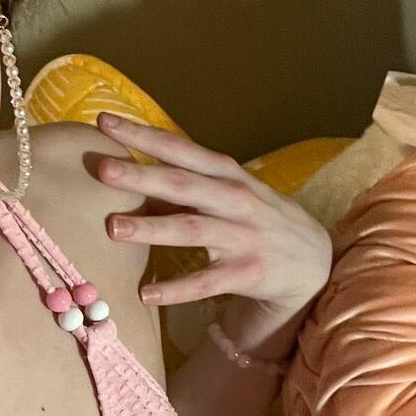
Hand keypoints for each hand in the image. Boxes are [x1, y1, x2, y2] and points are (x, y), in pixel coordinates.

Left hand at [94, 111, 331, 317]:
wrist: (313, 261)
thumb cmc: (257, 220)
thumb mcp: (228, 194)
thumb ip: (185, 187)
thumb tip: (131, 180)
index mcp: (227, 175)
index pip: (181, 150)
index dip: (144, 135)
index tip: (105, 122)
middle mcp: (235, 201)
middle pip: (183, 184)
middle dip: (143, 175)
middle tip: (102, 169)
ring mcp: (242, 237)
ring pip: (191, 230)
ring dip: (152, 228)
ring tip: (113, 228)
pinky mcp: (246, 273)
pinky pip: (205, 283)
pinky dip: (176, 289)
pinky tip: (146, 293)